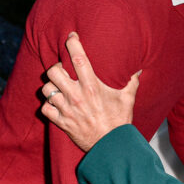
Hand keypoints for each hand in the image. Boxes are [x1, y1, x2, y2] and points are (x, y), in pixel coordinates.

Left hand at [41, 33, 139, 150]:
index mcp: (92, 86)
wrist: (111, 147)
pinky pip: (45, 109)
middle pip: (53, 71)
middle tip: (62, 70)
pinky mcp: (61, 122)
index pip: (78, 58)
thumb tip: (139, 69)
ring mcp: (67, 109)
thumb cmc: (119, 122)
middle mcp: (77, 95)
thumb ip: (131, 82)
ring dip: (50, 87)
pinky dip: (48, 105)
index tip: (72, 36)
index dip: (73, 43)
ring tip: (57, 87)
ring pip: (46, 89)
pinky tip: (55, 104)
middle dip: (56, 67)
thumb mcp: (128, 99)